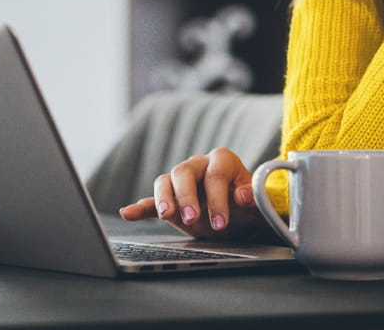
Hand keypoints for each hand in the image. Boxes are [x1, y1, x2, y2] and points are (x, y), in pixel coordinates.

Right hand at [117, 148, 270, 241]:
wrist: (239, 219)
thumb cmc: (248, 208)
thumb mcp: (256, 204)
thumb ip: (253, 198)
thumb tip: (243, 196)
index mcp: (221, 160)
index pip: (215, 174)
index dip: (218, 198)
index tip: (221, 222)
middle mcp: (198, 165)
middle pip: (183, 172)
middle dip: (187, 196)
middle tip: (191, 218)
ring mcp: (180, 182)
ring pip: (165, 181)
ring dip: (164, 199)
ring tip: (166, 215)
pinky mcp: (169, 200)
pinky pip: (151, 200)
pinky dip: (140, 208)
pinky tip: (128, 213)